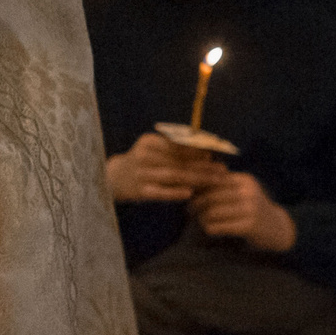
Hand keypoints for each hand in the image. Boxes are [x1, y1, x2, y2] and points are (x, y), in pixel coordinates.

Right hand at [105, 132, 223, 202]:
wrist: (113, 178)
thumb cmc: (142, 162)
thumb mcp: (153, 149)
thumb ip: (175, 149)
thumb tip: (206, 151)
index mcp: (149, 142)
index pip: (178, 146)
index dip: (198, 151)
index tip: (215, 155)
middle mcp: (144, 156)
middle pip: (179, 161)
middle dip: (203, 166)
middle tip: (222, 170)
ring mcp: (141, 174)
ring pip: (174, 175)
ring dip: (197, 178)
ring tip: (214, 181)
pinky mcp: (140, 191)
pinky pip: (160, 192)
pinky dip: (175, 192)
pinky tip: (190, 193)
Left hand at [188, 173, 297, 252]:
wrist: (278, 228)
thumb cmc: (253, 208)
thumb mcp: (243, 191)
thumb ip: (223, 185)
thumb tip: (191, 180)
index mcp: (244, 179)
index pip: (213, 179)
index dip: (196, 187)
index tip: (187, 194)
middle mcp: (248, 191)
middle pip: (210, 196)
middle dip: (195, 204)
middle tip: (188, 211)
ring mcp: (249, 209)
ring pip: (212, 212)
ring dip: (200, 218)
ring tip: (197, 220)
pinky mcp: (249, 226)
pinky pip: (218, 227)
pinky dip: (209, 228)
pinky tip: (208, 229)